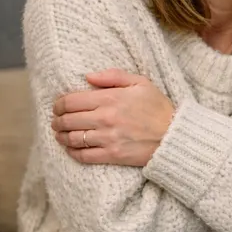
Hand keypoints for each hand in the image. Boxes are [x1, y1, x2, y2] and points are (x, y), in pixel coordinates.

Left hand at [51, 69, 175, 165]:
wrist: (174, 136)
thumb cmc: (158, 108)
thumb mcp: (141, 83)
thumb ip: (114, 76)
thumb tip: (88, 76)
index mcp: (110, 98)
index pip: (71, 101)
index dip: (59, 104)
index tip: (58, 106)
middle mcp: (105, 118)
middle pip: (67, 120)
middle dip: (57, 120)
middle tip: (57, 120)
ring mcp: (108, 138)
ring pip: (72, 138)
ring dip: (61, 136)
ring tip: (60, 134)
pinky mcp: (112, 155)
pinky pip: (83, 155)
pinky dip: (72, 152)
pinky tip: (71, 148)